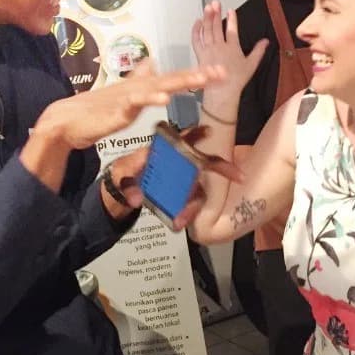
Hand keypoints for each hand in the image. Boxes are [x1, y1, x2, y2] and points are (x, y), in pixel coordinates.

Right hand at [31, 60, 224, 152]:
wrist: (68, 120)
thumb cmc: (95, 109)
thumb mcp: (123, 94)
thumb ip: (138, 78)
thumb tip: (150, 62)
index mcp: (142, 86)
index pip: (174, 78)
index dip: (196, 75)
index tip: (218, 72)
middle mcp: (138, 87)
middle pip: (173, 79)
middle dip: (198, 75)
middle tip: (221, 71)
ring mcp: (128, 96)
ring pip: (159, 87)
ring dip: (181, 82)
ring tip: (201, 79)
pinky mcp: (117, 108)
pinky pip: (137, 103)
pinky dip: (151, 99)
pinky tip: (165, 98)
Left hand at [104, 125, 242, 225]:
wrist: (117, 197)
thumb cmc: (122, 177)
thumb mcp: (119, 176)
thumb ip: (127, 184)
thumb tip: (136, 197)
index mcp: (163, 152)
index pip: (184, 138)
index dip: (199, 134)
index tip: (211, 132)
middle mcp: (176, 164)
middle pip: (203, 163)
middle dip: (221, 169)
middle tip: (237, 174)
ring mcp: (179, 181)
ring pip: (197, 189)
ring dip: (194, 203)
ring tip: (182, 219)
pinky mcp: (179, 197)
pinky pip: (189, 203)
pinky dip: (186, 213)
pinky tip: (178, 222)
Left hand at [191, 1, 266, 96]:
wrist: (222, 92)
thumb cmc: (237, 80)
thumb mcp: (251, 64)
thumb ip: (258, 51)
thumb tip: (265, 41)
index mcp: (232, 48)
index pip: (232, 30)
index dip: (232, 18)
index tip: (231, 9)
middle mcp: (219, 47)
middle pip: (217, 26)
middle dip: (216, 13)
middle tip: (215, 3)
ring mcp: (209, 50)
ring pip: (207, 30)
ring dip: (207, 18)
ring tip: (208, 7)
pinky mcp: (200, 54)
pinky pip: (196, 40)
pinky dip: (196, 30)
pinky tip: (197, 22)